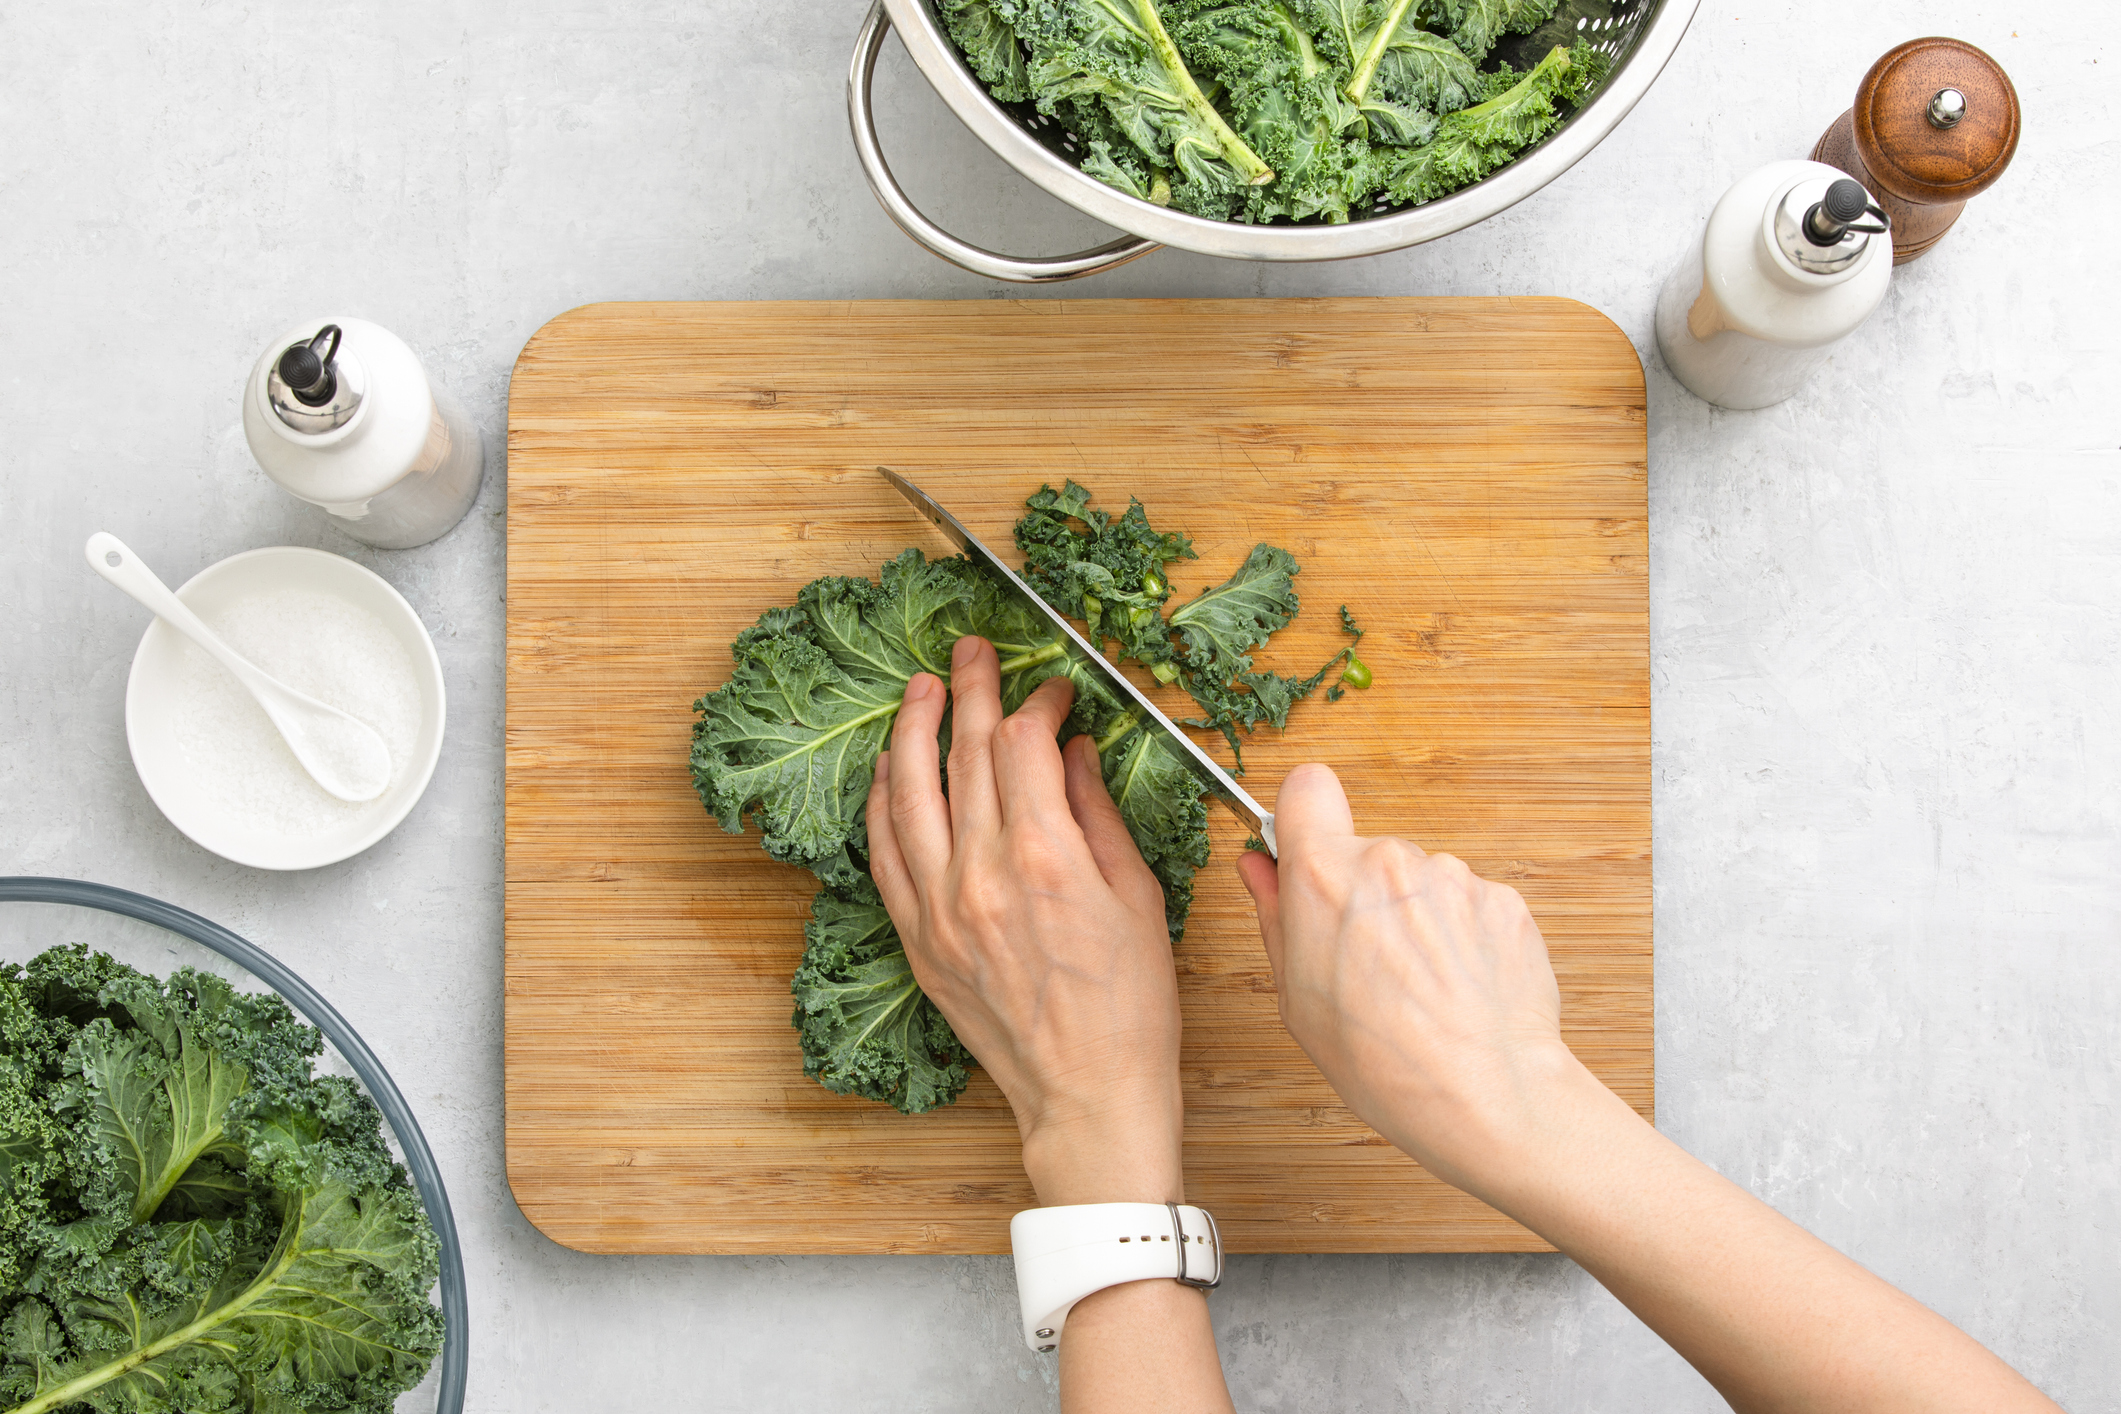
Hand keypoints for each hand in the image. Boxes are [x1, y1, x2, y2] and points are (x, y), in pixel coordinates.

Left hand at [866, 635, 1183, 1206]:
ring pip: (909, 793)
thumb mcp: (1138, 895)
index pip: (1026, 745)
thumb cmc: (1130, 1007)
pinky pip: (884, 854)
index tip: (1054, 689)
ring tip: (920, 688)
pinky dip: (883, 802)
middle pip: (967, 754)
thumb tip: (1072, 752)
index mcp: (1046, 857)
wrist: (1089, 1095)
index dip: (1039, 701)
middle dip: (973, 691)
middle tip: (974, 650)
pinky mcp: (918, 940)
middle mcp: (981, 874)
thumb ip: (1097, 814)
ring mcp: (940, 907)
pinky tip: (889, 771)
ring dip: (912, 730)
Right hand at [1236, 763, 1580, 1202]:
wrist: (1485, 1095)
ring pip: (1422, 882)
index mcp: (1325, 877)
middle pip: (1367, 852)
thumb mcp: (1296, 998)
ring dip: (1417, 919)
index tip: (1307, 855)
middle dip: (1364, 894)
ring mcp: (1455, 877)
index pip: (1306, 788)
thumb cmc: (1381, 1062)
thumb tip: (1259, 867)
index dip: (1304, 818)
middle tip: (1369, 964)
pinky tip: (1462, 991)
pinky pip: (1469, 905)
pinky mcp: (1504, 900)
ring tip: (1423, 990)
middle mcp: (1391, 860)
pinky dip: (1464, 939)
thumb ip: (1276, 917)